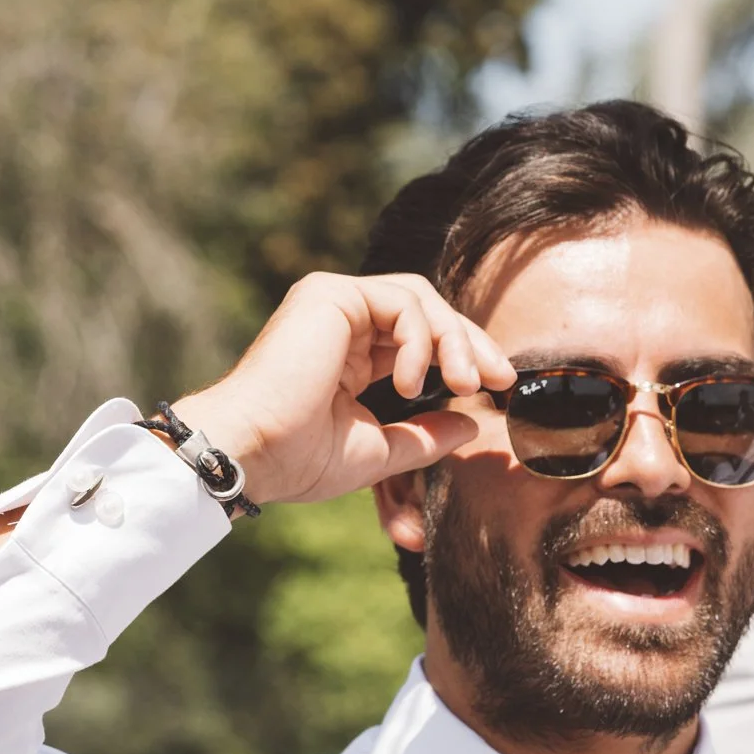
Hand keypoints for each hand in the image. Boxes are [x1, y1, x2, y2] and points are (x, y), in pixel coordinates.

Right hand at [170, 272, 511, 505]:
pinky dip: (419, 340)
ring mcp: (332, 302)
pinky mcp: (330, 294)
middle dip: (470, 342)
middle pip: (426, 309)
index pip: (417, 337)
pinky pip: (402, 301)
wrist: (252, 453)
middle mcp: (339, 320)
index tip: (496, 387)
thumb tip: (471, 424)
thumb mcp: (380, 449)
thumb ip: (425, 434)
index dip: (461, 357)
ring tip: (464, 385)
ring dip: (454, 342)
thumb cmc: (298, 459)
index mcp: (347, 353)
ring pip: (420, 298)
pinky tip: (408, 384)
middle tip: (500, 378)